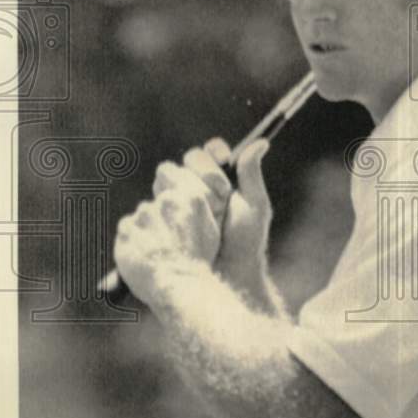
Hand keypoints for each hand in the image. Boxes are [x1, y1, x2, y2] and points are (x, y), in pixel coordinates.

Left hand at [114, 169, 220, 305]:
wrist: (181, 286)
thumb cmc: (200, 260)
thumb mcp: (211, 227)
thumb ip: (198, 204)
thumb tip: (188, 191)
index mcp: (190, 197)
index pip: (166, 171)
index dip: (166, 183)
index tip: (169, 201)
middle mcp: (166, 201)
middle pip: (154, 201)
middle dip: (158, 216)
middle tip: (168, 239)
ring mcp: (144, 216)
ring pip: (141, 217)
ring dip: (146, 230)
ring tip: (158, 252)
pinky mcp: (127, 231)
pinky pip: (127, 230)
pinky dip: (133, 241)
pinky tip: (145, 255)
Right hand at [174, 137, 272, 298]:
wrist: (226, 275)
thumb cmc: (245, 242)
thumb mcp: (255, 207)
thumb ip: (252, 175)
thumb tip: (261, 142)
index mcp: (218, 179)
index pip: (208, 152)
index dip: (213, 155)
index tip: (225, 161)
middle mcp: (195, 187)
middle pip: (186, 161)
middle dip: (202, 174)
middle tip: (220, 196)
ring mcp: (176, 201)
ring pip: (167, 176)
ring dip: (186, 188)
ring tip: (206, 212)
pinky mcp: (161, 217)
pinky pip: (155, 199)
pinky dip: (167, 203)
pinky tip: (184, 219)